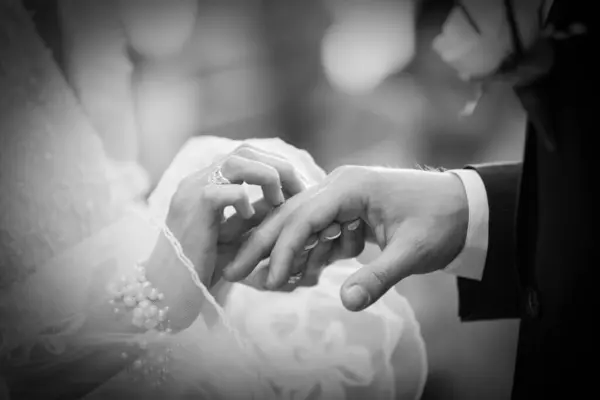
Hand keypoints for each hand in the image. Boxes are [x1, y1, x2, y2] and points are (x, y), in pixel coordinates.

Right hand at [147, 143, 309, 328]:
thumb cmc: (203, 265)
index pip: (246, 154)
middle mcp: (197, 179)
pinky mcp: (192, 208)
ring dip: (267, 177)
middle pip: (245, 151)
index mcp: (207, 182)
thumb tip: (290, 199)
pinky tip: (249, 218)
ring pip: (236, 162)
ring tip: (279, 201)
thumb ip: (259, 214)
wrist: (169, 290)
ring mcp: (192, 190)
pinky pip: (225, 191)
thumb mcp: (239, 234)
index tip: (299, 187)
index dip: (276, 165)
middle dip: (279, 166)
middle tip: (300, 190)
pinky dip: (244, 201)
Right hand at [223, 166, 468, 311]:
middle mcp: (340, 186)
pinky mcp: (350, 210)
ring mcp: (344, 197)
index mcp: (350, 186)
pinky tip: (307, 275)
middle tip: (234, 271)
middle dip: (264, 246)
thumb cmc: (441, 221)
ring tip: (269, 284)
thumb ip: (379, 277)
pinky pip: (322, 233)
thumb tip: (347, 304)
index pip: (304, 217)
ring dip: (289, 255)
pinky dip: (314, 254)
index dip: (283, 250)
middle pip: (292, 216)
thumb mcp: (412, 251)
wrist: (466, 206)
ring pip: (303, 226)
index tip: (268, 280)